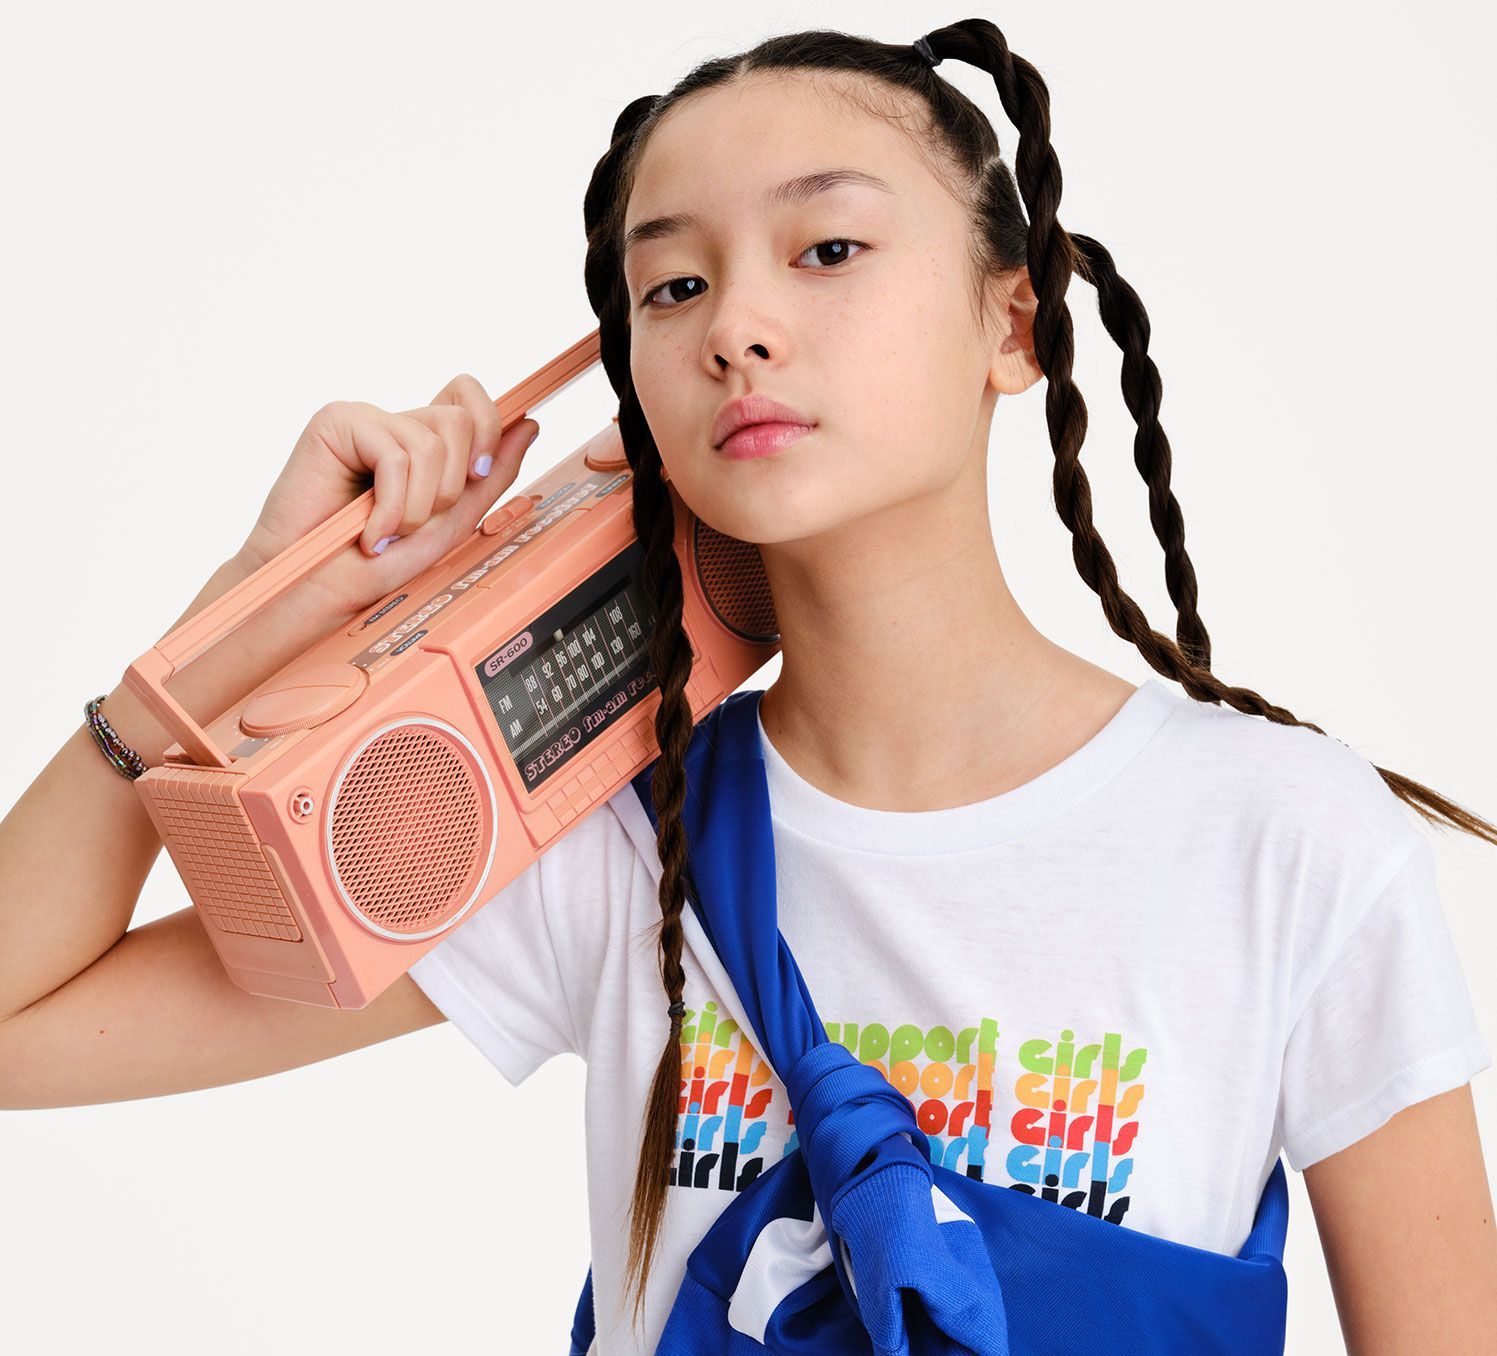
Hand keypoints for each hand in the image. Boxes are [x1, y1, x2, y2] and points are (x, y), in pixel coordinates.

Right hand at [240, 373, 539, 617]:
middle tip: (412, 522)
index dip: (488, 427)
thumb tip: (528, 425)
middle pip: (459, 420)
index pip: (469, 399)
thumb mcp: (450, 520)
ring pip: (433, 441)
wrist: (314, 589)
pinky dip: (391, 508)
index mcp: (423, 443)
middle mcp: (396, 425)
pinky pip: (396, 456)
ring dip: (417, 507)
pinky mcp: (336, 424)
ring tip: (387, 533)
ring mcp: (366, 421)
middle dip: (448, 488)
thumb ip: (491, 475)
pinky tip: (370, 534)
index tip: (479, 473)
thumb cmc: (373, 563)